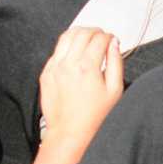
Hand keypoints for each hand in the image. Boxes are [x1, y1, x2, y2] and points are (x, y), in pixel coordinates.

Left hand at [38, 26, 122, 147]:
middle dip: (95, 31)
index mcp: (88, 67)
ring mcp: (55, 67)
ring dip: (79, 33)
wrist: (69, 132)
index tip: (111, 41)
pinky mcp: (46, 73)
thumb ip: (116, 62)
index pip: (99, 38)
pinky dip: (67, 46)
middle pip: (82, 33)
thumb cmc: (94, 116)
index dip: (108, 36)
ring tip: (87, 39)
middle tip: (101, 37)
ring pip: (66, 36)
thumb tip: (114, 43)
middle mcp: (69, 64)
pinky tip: (74, 53)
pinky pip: (56, 51)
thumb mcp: (114, 90)